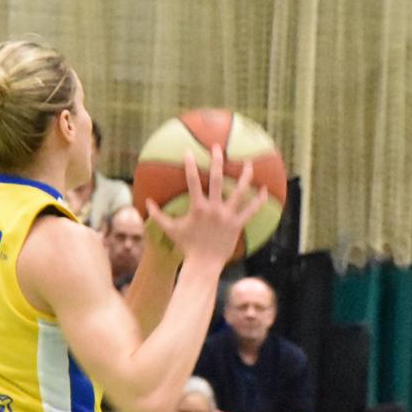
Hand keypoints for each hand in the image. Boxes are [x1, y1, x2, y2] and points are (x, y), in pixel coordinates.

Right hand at [143, 146, 268, 265]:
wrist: (204, 264)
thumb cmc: (187, 247)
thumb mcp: (170, 230)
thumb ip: (158, 215)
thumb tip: (146, 202)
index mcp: (198, 207)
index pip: (192, 181)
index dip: (190, 165)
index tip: (189, 151)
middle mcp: (214, 209)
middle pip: (216, 180)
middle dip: (217, 161)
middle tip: (218, 147)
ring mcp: (227, 216)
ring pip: (239, 192)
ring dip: (245, 176)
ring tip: (249, 163)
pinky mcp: (238, 224)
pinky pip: (251, 211)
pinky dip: (259, 201)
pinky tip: (265, 191)